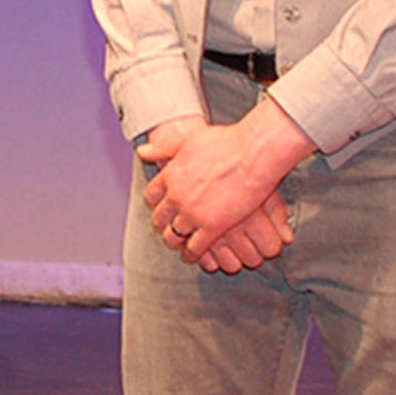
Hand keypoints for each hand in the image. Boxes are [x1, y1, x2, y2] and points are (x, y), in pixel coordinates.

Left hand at [140, 98, 313, 263]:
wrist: (252, 154)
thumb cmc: (226, 142)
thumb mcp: (188, 140)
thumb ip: (164, 147)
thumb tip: (142, 151)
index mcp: (170, 175)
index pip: (152, 195)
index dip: (155, 203)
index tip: (159, 205)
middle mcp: (177, 196)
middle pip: (160, 218)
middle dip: (162, 223)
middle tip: (166, 227)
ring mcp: (193, 213)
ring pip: (174, 235)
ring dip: (175, 240)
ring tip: (178, 243)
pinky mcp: (212, 227)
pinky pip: (195, 247)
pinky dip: (192, 254)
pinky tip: (193, 255)